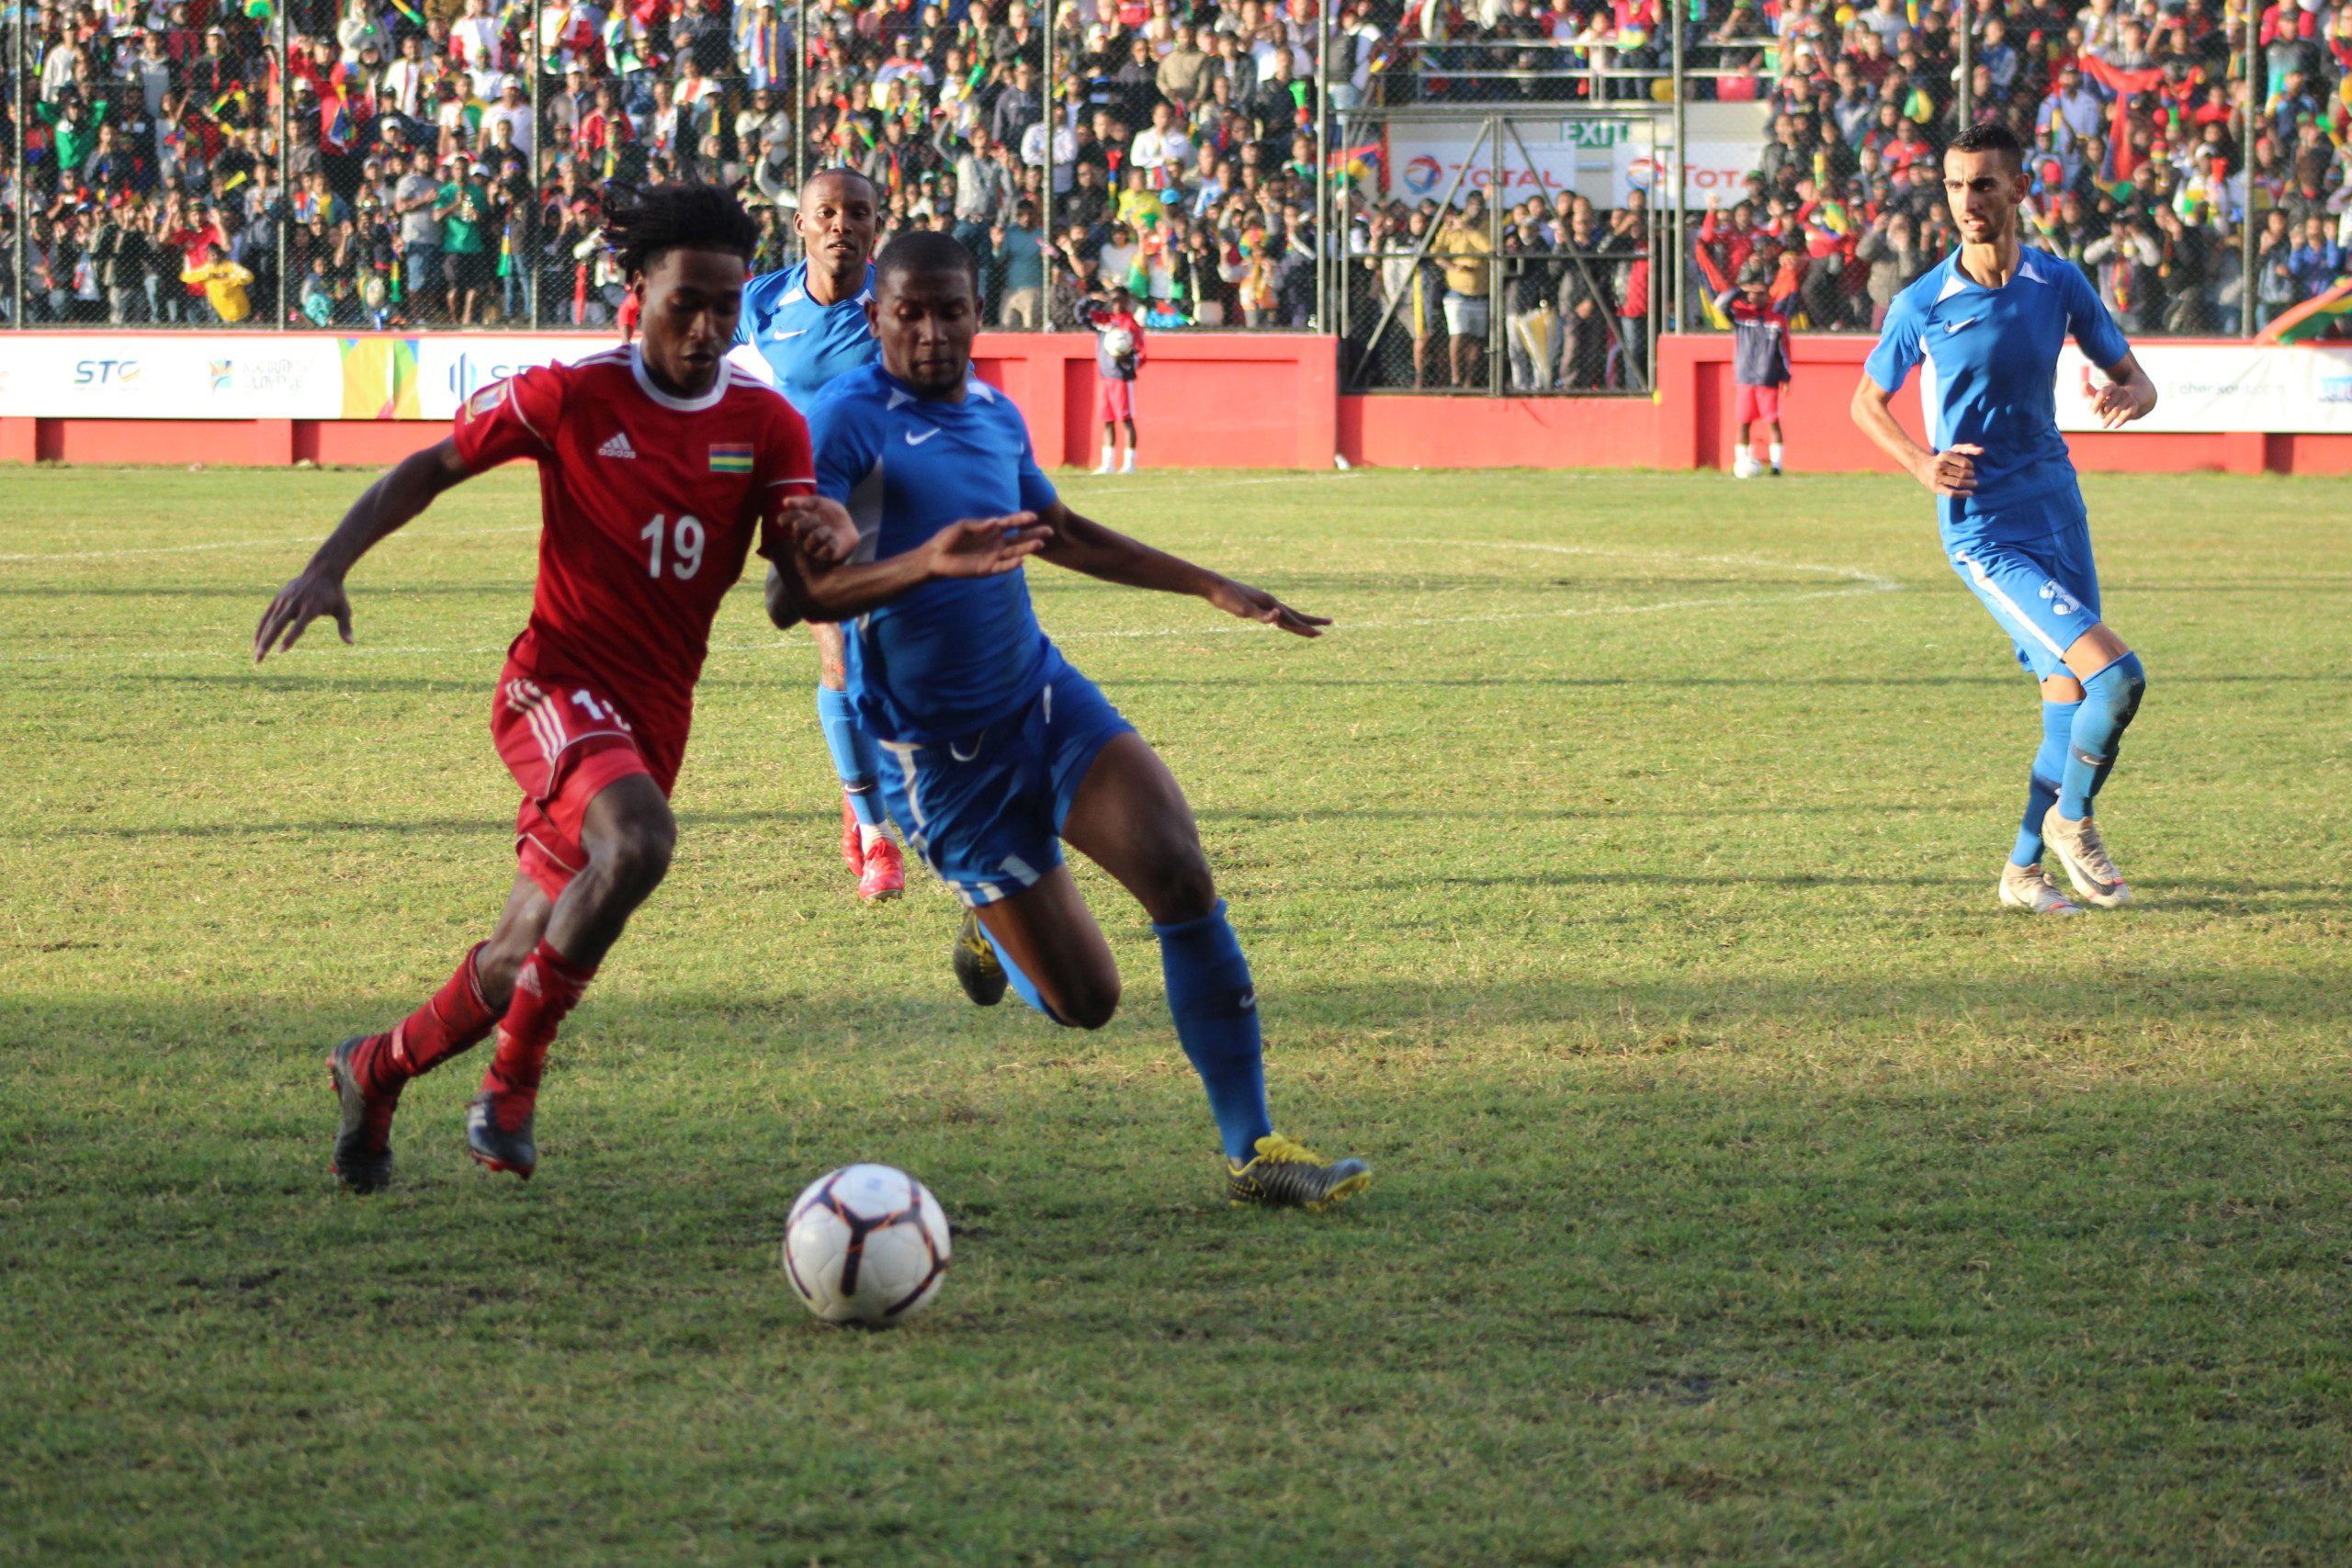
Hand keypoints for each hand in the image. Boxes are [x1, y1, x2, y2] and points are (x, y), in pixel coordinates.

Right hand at [253, 568, 353, 662]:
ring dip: (261, 639)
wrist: (321, 571)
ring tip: (257, 655)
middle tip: (259, 659)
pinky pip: (267, 616)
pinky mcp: (278, 598)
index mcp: (311, 607)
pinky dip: (261, 628)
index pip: (298, 626)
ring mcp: (284, 600)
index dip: (290, 638)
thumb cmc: (334, 594)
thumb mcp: (343, 609)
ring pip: (269, 622)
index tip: (281, 651)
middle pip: (278, 625)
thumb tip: (351, 643)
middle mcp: (295, 603)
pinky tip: (256, 642)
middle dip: (267, 643)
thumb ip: (345, 626)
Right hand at [776, 493, 858, 560]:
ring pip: (814, 537)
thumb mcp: (818, 502)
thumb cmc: (830, 514)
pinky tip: (834, 538)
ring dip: (824, 530)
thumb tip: (785, 501)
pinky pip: (827, 547)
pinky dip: (833, 540)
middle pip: (798, 527)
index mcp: (795, 524)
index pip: (783, 520)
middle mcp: (800, 538)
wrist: (848, 526)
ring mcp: (812, 549)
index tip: (803, 511)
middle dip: (811, 519)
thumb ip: (802, 501)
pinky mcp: (826, 556)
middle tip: (819, 519)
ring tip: (828, 530)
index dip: (792, 514)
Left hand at [919, 513, 1051, 577]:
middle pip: (1019, 538)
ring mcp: (993, 556)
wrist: (935, 557)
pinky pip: (1002, 567)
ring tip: (1040, 544)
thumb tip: (994, 522)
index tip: (1034, 516)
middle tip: (1049, 531)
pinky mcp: (987, 569)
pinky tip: (1020, 561)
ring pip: (1014, 552)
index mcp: (991, 529)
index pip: (1010, 523)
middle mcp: (996, 543)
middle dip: (1033, 534)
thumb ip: (978, 525)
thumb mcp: (962, 527)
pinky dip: (1011, 565)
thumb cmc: (948, 538)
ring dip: (1027, 548)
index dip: (1021, 519)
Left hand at [1206, 576, 1329, 636]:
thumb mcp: (1244, 609)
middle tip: (1330, 623)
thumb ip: (1262, 615)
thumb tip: (1278, 616)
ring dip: (1299, 620)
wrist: (1214, 586)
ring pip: (1286, 614)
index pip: (1293, 620)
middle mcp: (1271, 602)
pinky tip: (1279, 621)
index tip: (1322, 634)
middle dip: (1312, 621)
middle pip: (1296, 614)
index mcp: (1271, 604)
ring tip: (1309, 625)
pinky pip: (1273, 614)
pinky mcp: (1255, 604)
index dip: (1307, 628)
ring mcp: (1264, 603)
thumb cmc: (1228, 598)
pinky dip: (1280, 619)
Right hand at [1912, 443, 1980, 497]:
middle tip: (1972, 476)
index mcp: (1944, 455)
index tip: (1971, 467)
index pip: (1964, 463)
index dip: (1971, 466)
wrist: (1922, 467)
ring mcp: (1937, 477)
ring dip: (1969, 484)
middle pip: (1962, 473)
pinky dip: (1962, 494)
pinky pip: (1951, 493)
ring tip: (1974, 483)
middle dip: (1970, 475)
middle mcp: (1939, 466)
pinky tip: (1970, 493)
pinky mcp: (1936, 487)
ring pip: (1958, 483)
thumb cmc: (1943, 458)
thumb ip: (1968, 448)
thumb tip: (1982, 451)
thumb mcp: (1953, 450)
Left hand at [2088, 377, 2153, 428]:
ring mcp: (2128, 397)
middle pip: (2107, 406)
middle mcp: (2121, 390)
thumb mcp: (2101, 395)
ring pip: (2115, 411)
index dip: (2096, 404)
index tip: (2092, 413)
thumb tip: (2084, 383)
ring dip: (2108, 419)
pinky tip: (2114, 426)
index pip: (2102, 393)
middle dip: (2102, 413)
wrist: (2131, 399)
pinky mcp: (2134, 405)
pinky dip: (2119, 422)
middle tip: (2101, 416)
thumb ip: (2092, 392)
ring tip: (2103, 426)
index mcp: (2111, 386)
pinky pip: (2126, 415)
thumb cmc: (2110, 398)